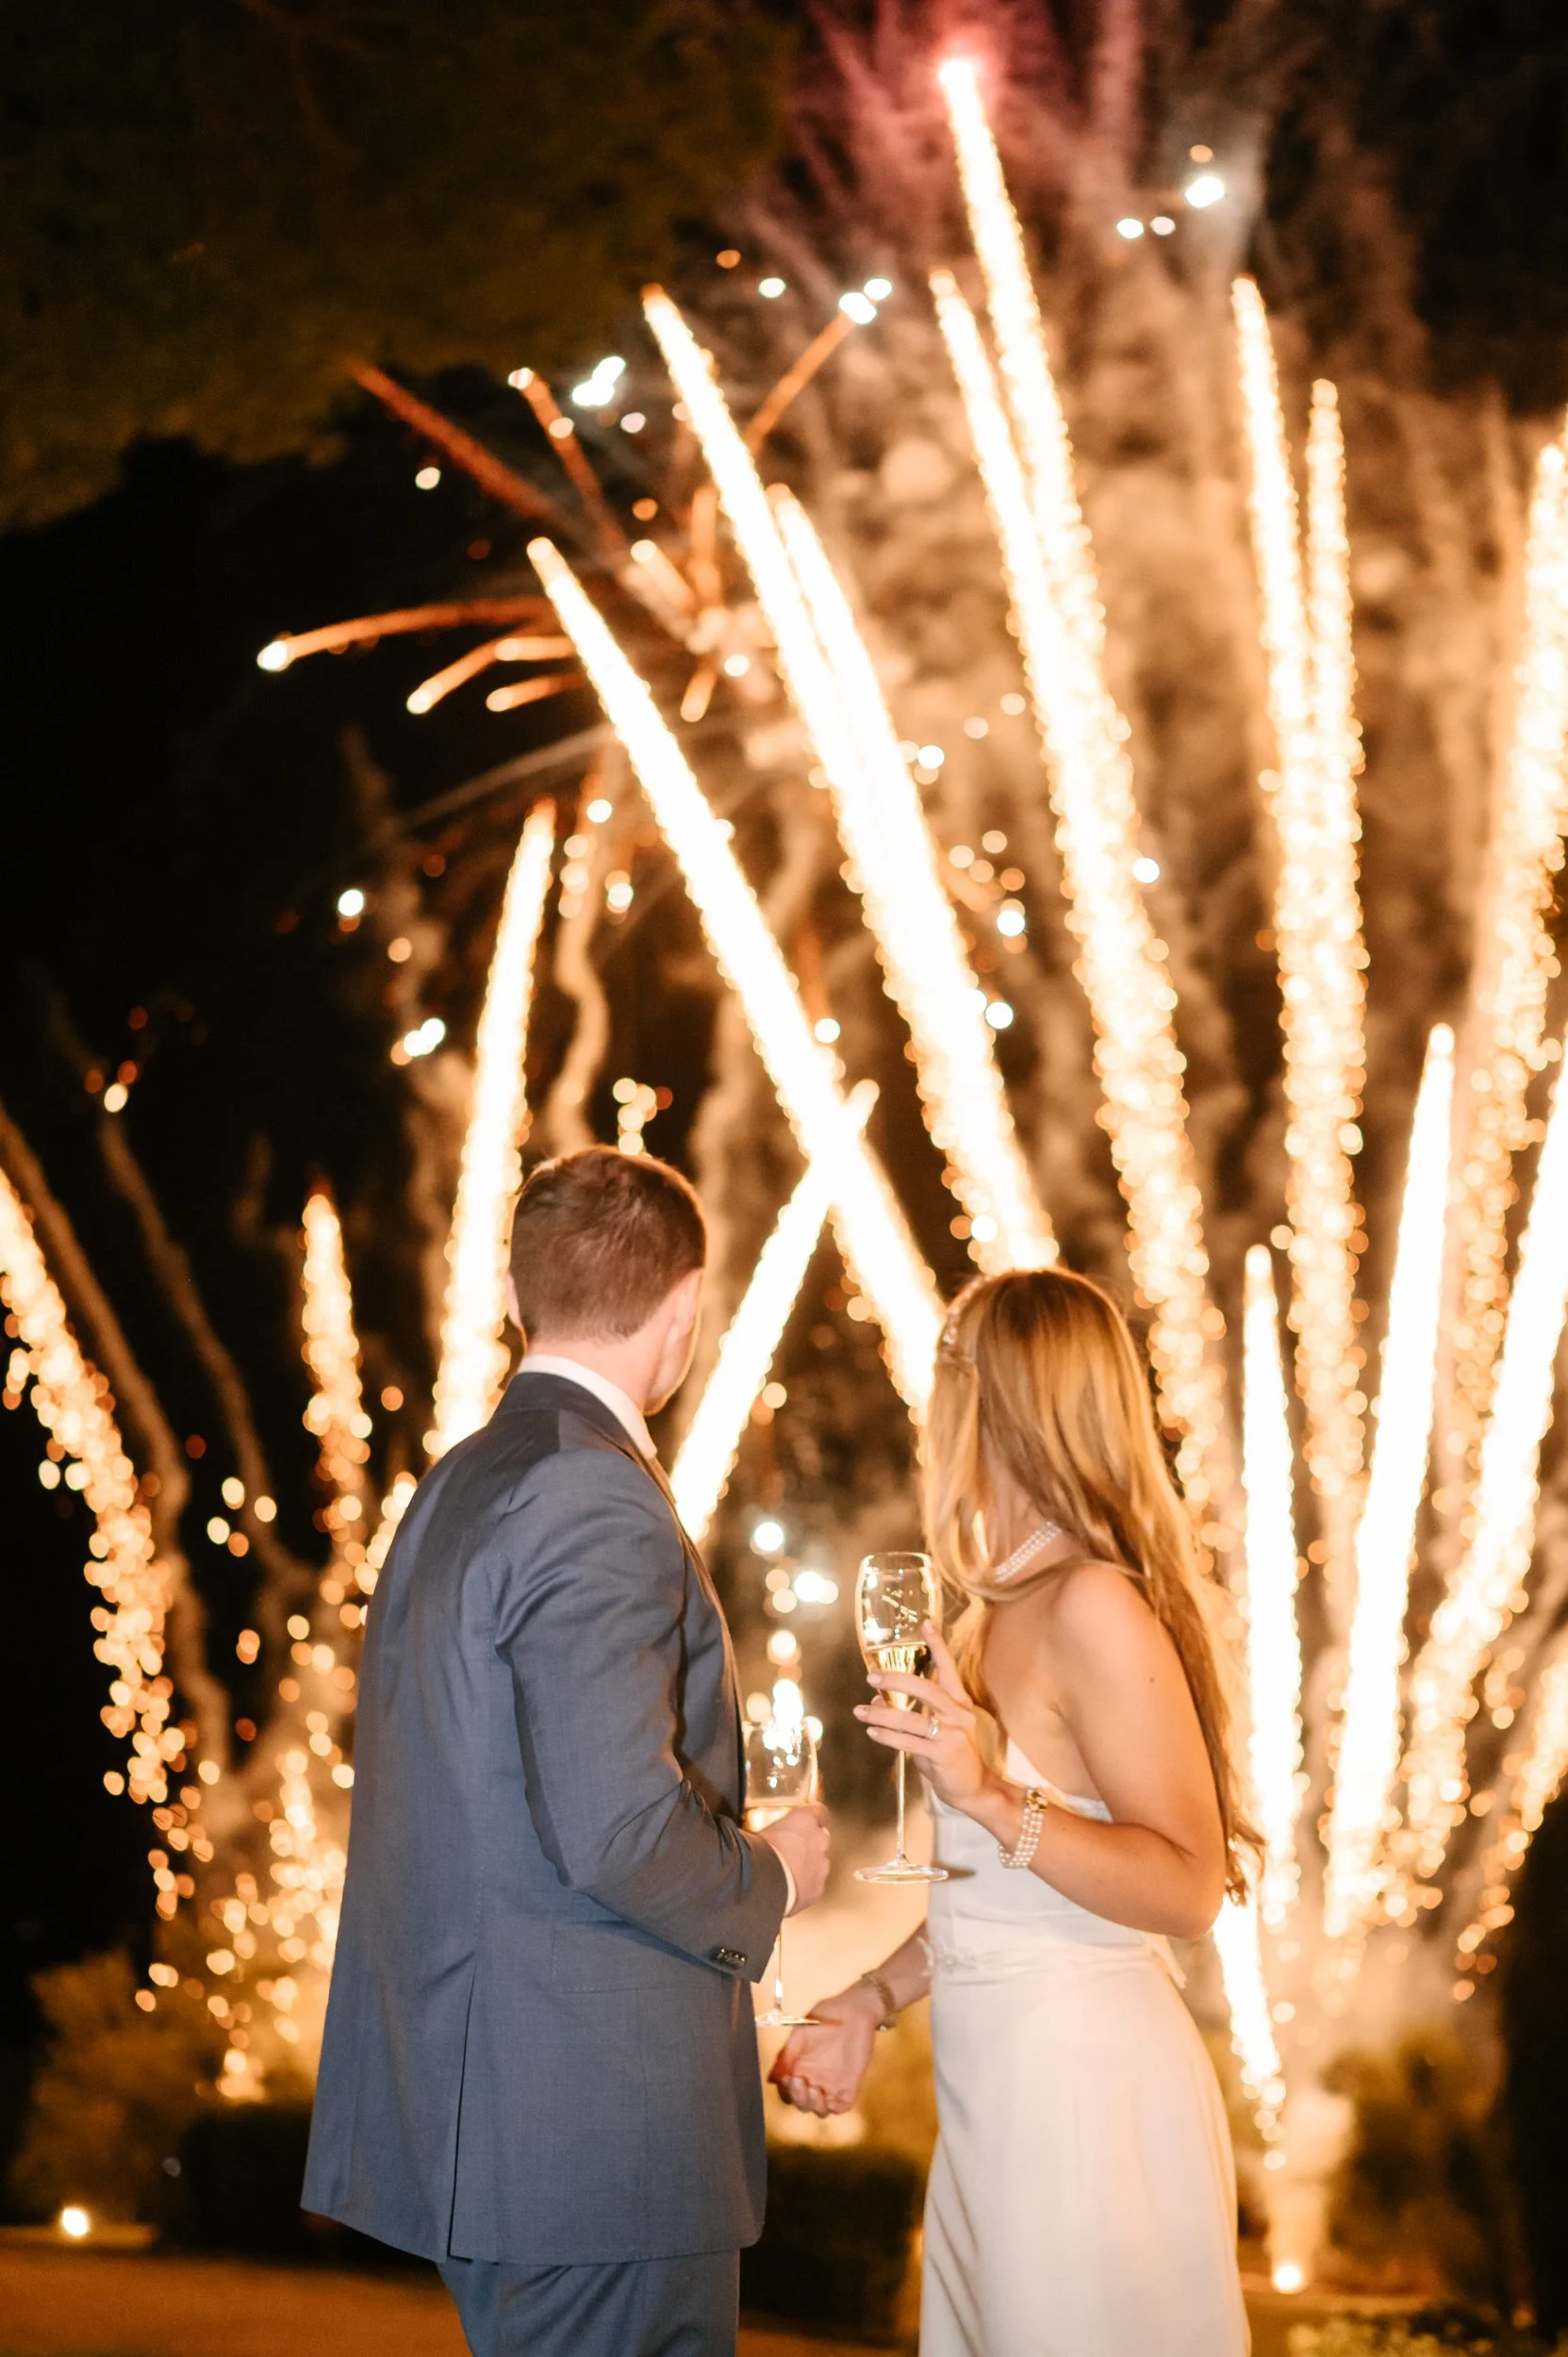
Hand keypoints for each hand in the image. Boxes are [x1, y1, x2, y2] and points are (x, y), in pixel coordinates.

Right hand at [757, 1802, 829, 1912]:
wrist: (762, 1884)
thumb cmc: (757, 1852)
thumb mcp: (757, 1831)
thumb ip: (770, 1829)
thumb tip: (757, 1833)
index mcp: (804, 1819)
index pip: (820, 1811)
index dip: (814, 1817)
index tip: (808, 1820)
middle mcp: (818, 1840)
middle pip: (821, 1838)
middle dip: (810, 1843)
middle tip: (791, 1850)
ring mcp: (821, 1865)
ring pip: (820, 1863)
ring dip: (809, 1865)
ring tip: (788, 1873)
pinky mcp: (818, 1888)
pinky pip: (815, 1885)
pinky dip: (807, 1886)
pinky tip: (790, 1889)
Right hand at [769, 1983, 880, 2114]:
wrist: (854, 2009)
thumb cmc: (826, 2017)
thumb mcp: (801, 2033)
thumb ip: (786, 2056)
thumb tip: (772, 2079)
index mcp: (800, 2068)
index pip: (787, 2092)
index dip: (784, 2091)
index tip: (786, 2079)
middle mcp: (815, 2079)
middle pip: (801, 2104)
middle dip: (797, 2098)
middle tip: (798, 2081)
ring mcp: (832, 2084)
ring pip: (819, 2110)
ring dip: (812, 2105)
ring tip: (813, 2088)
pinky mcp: (850, 2086)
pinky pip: (841, 2107)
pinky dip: (832, 2107)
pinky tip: (827, 2095)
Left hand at [854, 1622, 991, 1812]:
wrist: (974, 1789)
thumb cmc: (951, 1756)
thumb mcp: (933, 1730)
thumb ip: (910, 1714)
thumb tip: (876, 1698)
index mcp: (959, 1703)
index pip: (948, 1669)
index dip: (938, 1645)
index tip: (926, 1623)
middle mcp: (959, 1715)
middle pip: (927, 1689)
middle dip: (897, 1680)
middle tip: (872, 1675)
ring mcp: (953, 1735)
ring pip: (911, 1718)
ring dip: (882, 1714)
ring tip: (860, 1711)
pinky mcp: (944, 1754)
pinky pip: (909, 1742)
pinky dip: (887, 1736)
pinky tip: (872, 1732)